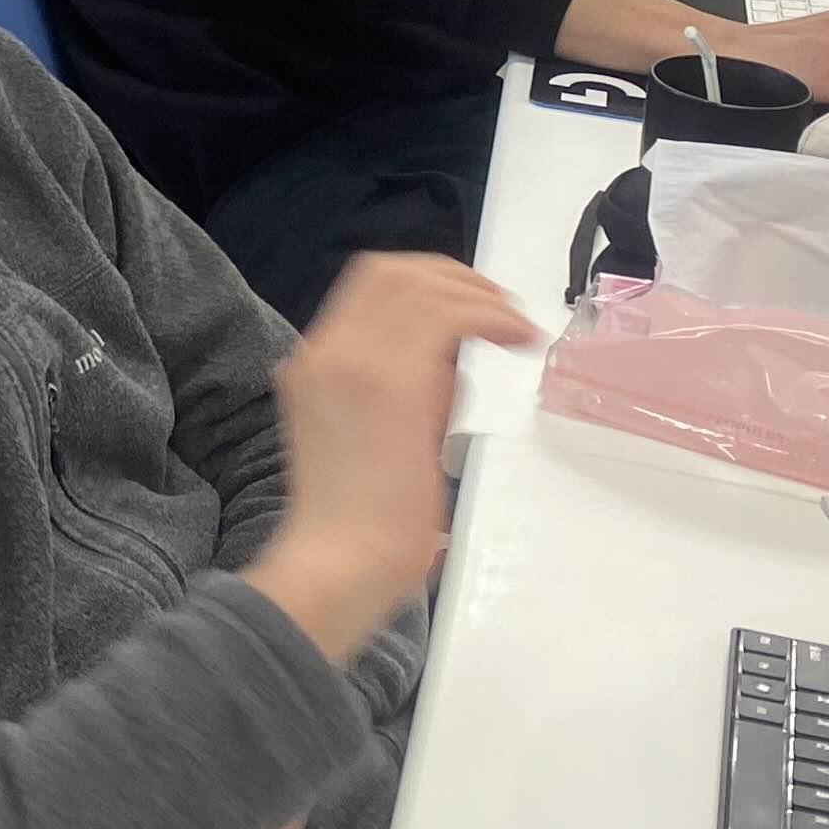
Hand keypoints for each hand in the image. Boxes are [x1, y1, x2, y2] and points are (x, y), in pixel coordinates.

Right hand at [240, 252, 539, 663]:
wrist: (340, 557)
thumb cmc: (355, 521)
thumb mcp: (361, 435)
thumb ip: (390, 391)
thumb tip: (444, 365)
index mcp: (311, 364)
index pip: (365, 287)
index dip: (424, 282)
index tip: (469, 306)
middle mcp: (325, 350)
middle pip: (389, 272)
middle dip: (453, 277)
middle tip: (499, 306)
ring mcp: (353, 361)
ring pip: (420, 286)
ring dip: (478, 296)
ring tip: (516, 325)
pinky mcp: (393, 383)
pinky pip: (449, 319)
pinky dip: (491, 317)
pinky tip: (517, 339)